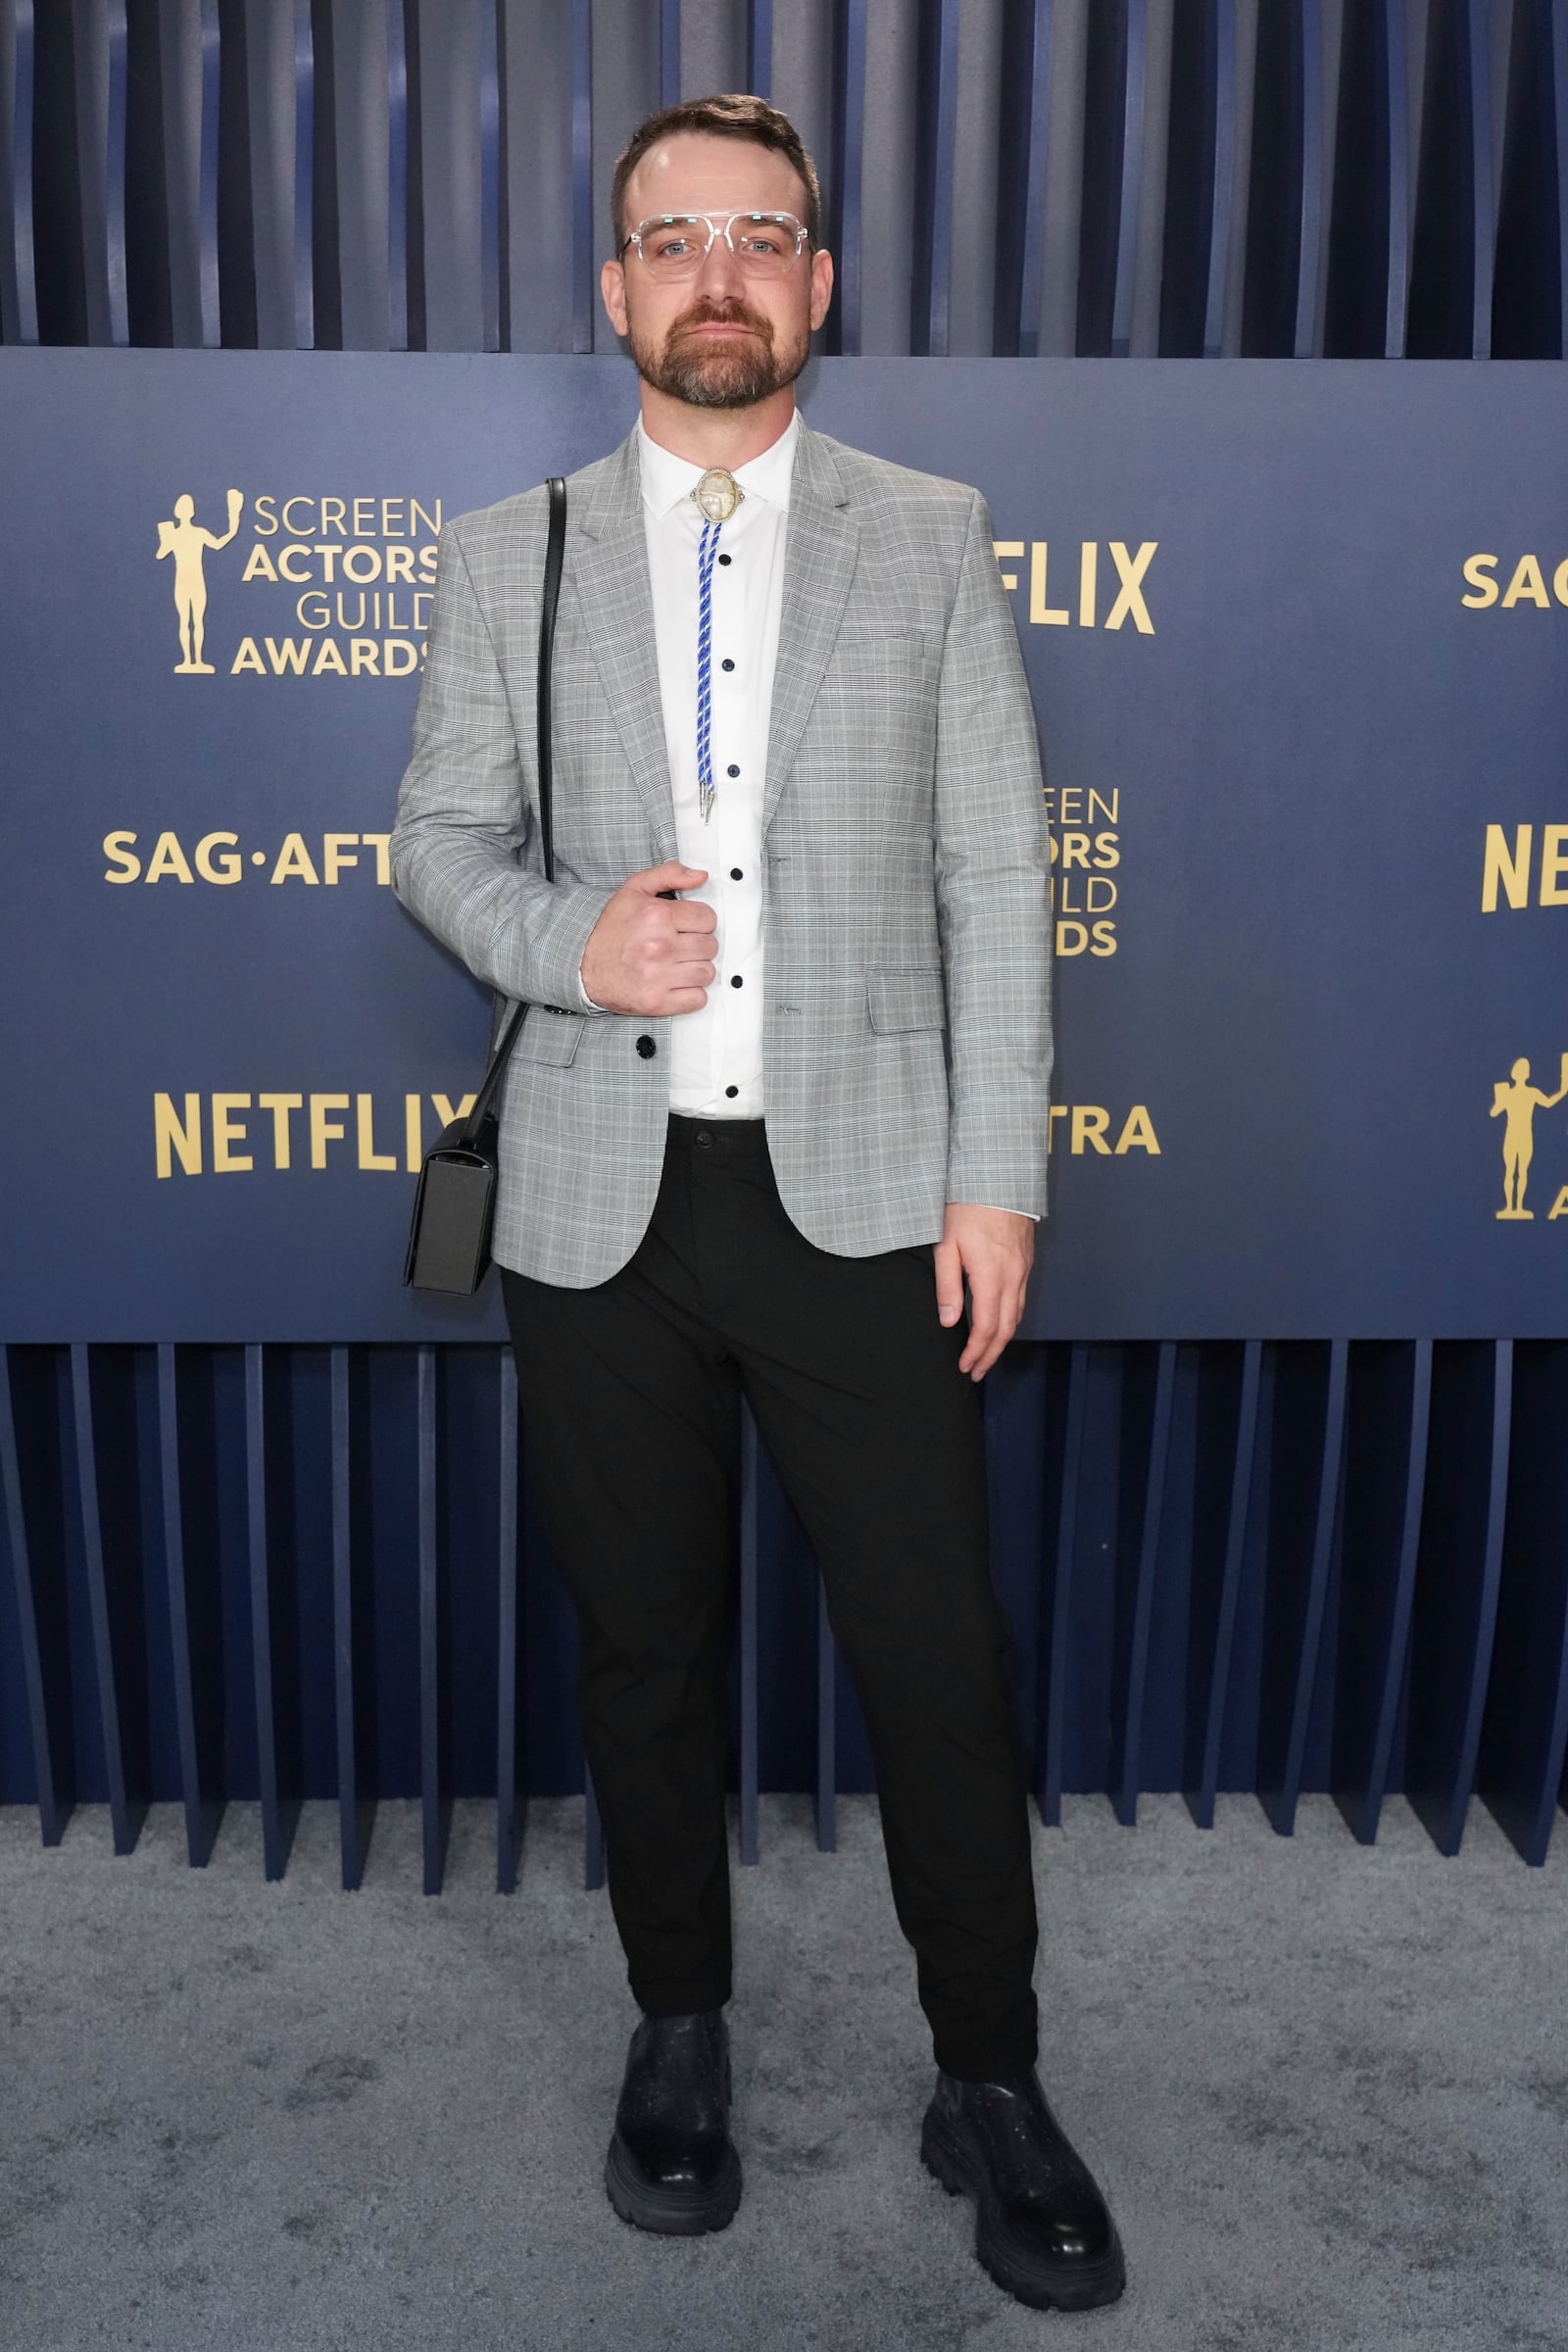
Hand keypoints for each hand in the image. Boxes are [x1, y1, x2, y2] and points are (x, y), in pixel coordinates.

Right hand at [580, 862, 716, 1014]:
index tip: (685, 927)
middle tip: (679, 947)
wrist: (582, 966)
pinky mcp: (657, 1001)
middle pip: (710, 946)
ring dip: (696, 970)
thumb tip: (701, 876)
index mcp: (657, 916)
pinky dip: (691, 995)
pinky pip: (697, 999)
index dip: (698, 922)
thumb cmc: (610, 930)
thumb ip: (669, 874)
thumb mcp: (634, 890)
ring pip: (706, 973)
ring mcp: (659, 976)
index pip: (708, 919)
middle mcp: (659, 946)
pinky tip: (676, 984)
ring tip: (677, 965)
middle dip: (697, 945)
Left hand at [933, 1204, 1034, 1380]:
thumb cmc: (966, 1207)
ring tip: (986, 1354)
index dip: (976, 1352)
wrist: (997, 1177)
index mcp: (991, 1275)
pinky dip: (1010, 1319)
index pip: (987, 1327)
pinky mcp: (1026, 1260)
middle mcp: (1013, 1276)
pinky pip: (1021, 1298)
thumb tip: (949, 1320)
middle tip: (977, 1372)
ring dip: (1002, 1339)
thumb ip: (947, 1286)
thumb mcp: (946, 1245)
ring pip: (1018, 1315)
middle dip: (991, 1354)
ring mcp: (1023, 1268)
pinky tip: (999, 1322)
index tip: (966, 1366)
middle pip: (1007, 1328)